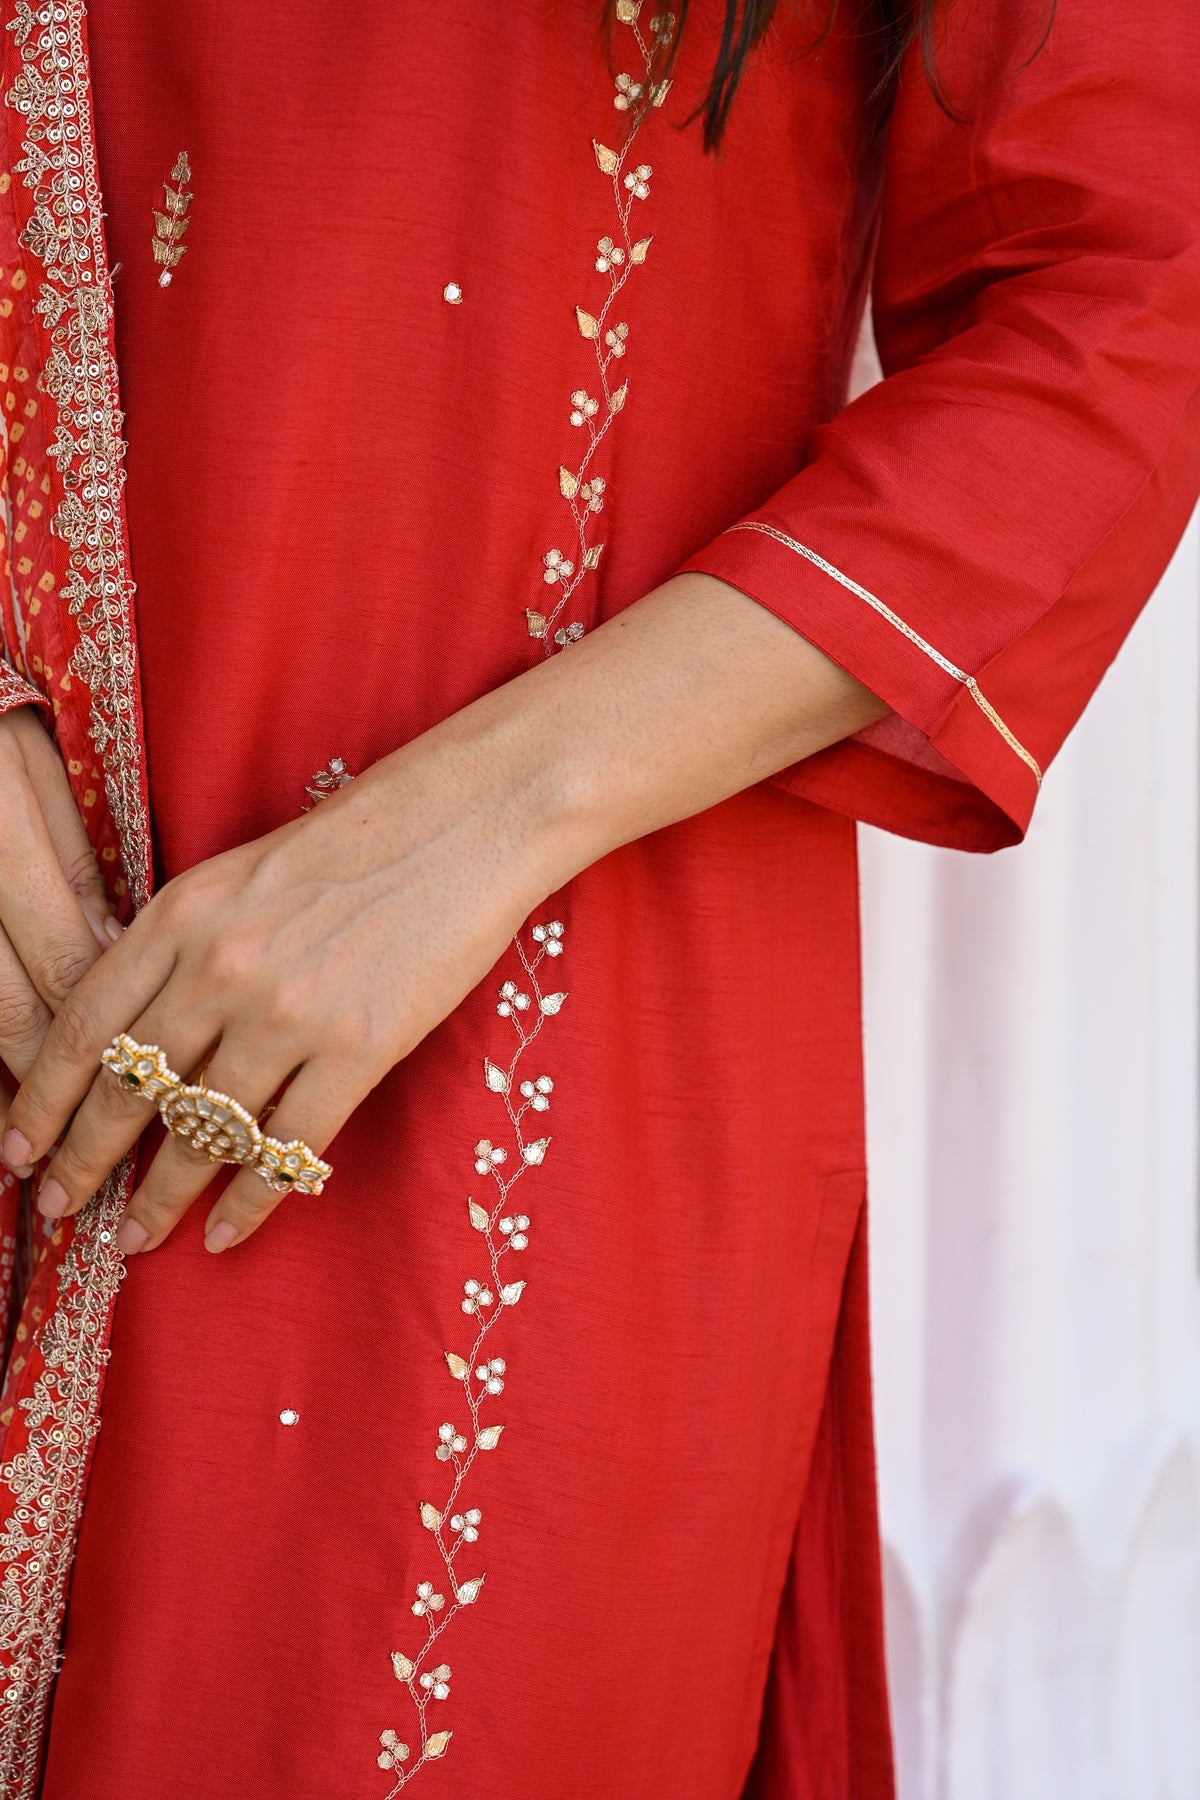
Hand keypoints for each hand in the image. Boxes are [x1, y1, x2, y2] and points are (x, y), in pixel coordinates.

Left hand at [1, 570, 884, 1249]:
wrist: (463, 826)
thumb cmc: (356, 843)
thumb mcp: (239, 875)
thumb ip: (181, 947)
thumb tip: (135, 1038)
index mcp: (181, 915)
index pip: (82, 1024)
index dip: (41, 1098)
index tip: (18, 1149)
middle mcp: (221, 968)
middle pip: (128, 1089)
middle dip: (85, 1160)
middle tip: (60, 1209)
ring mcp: (290, 1013)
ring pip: (202, 1131)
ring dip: (163, 1196)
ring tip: (141, 1236)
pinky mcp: (359, 1049)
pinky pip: (285, 1149)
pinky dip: (251, 1200)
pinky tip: (228, 1233)